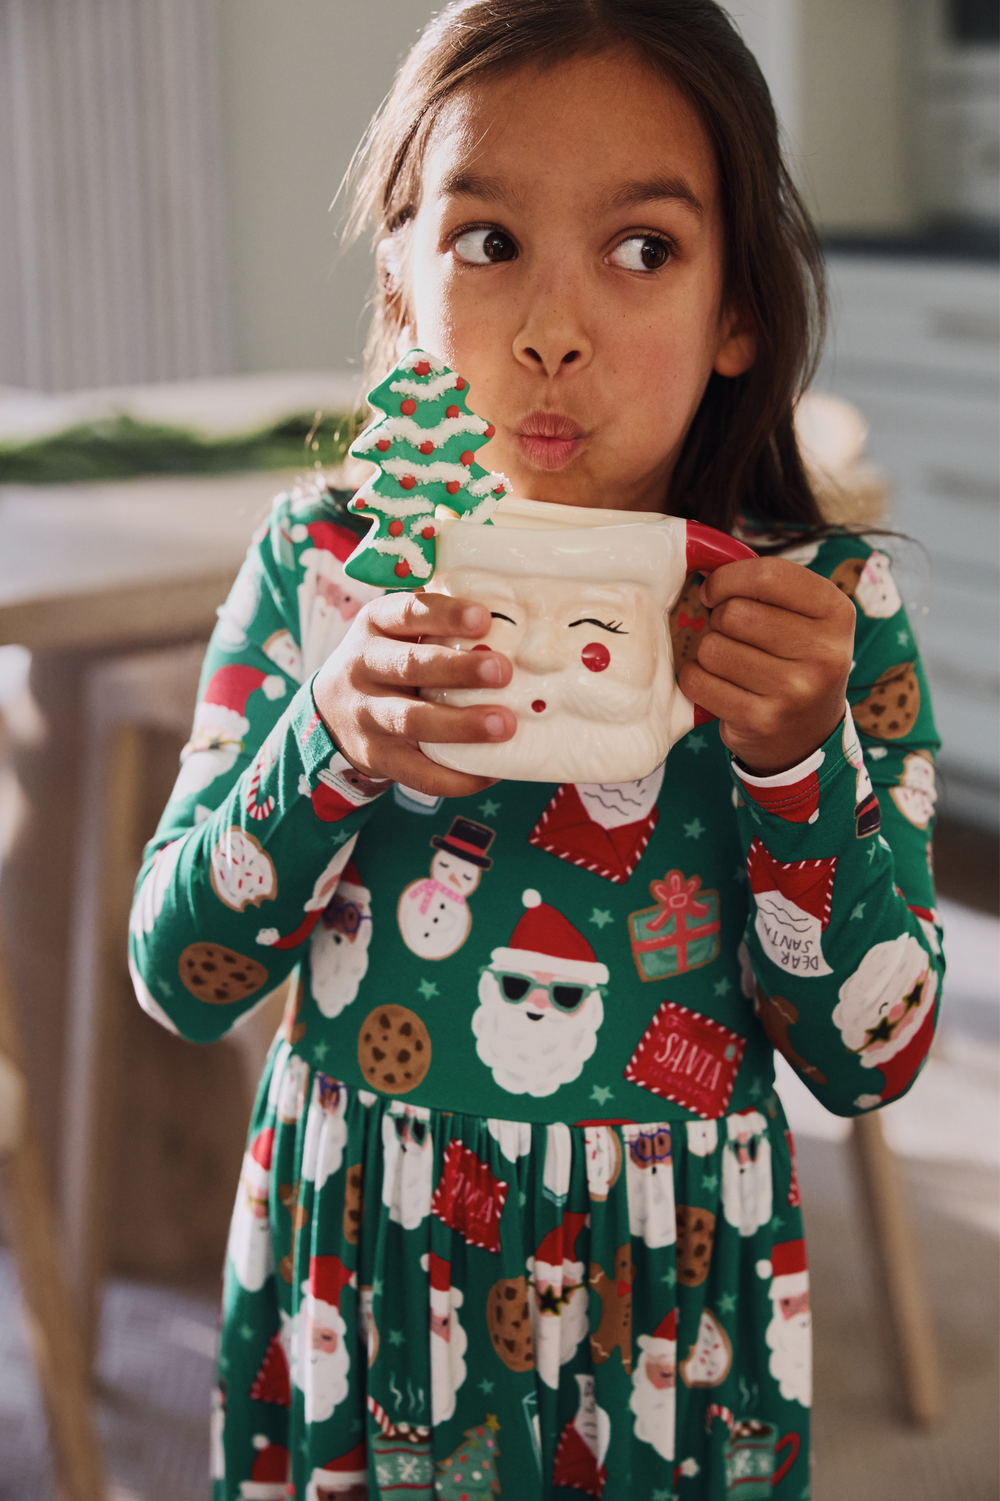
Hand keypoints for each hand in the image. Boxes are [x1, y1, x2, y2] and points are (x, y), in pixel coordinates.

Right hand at [311, 592, 515, 795]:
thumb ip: (440, 621)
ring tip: (504, 724)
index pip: (409, 613)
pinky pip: (418, 772)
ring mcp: (366, 715)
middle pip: (410, 666)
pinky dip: (457, 777)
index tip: (484, 618)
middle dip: (459, 669)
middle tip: (503, 672)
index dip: (446, 615)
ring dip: (461, 724)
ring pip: (412, 721)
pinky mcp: (375, 756)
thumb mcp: (398, 630)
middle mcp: (363, 667)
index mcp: (376, 625)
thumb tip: (515, 620)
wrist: (333, 708)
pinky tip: (490, 772)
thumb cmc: (389, 659)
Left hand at [677, 557, 854, 774]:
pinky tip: (715, 683)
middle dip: (719, 619)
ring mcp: (795, 691)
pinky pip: (700, 681)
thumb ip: (769, 588)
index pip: (768, 574)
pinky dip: (696, 678)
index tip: (715, 591)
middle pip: (734, 613)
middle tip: (729, 634)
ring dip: (708, 651)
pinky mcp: (762, 720)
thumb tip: (704, 562)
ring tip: (728, 661)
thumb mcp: (807, 619)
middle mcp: (824, 653)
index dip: (728, 578)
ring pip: (713, 647)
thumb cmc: (797, 661)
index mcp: (837, 613)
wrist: (808, 735)